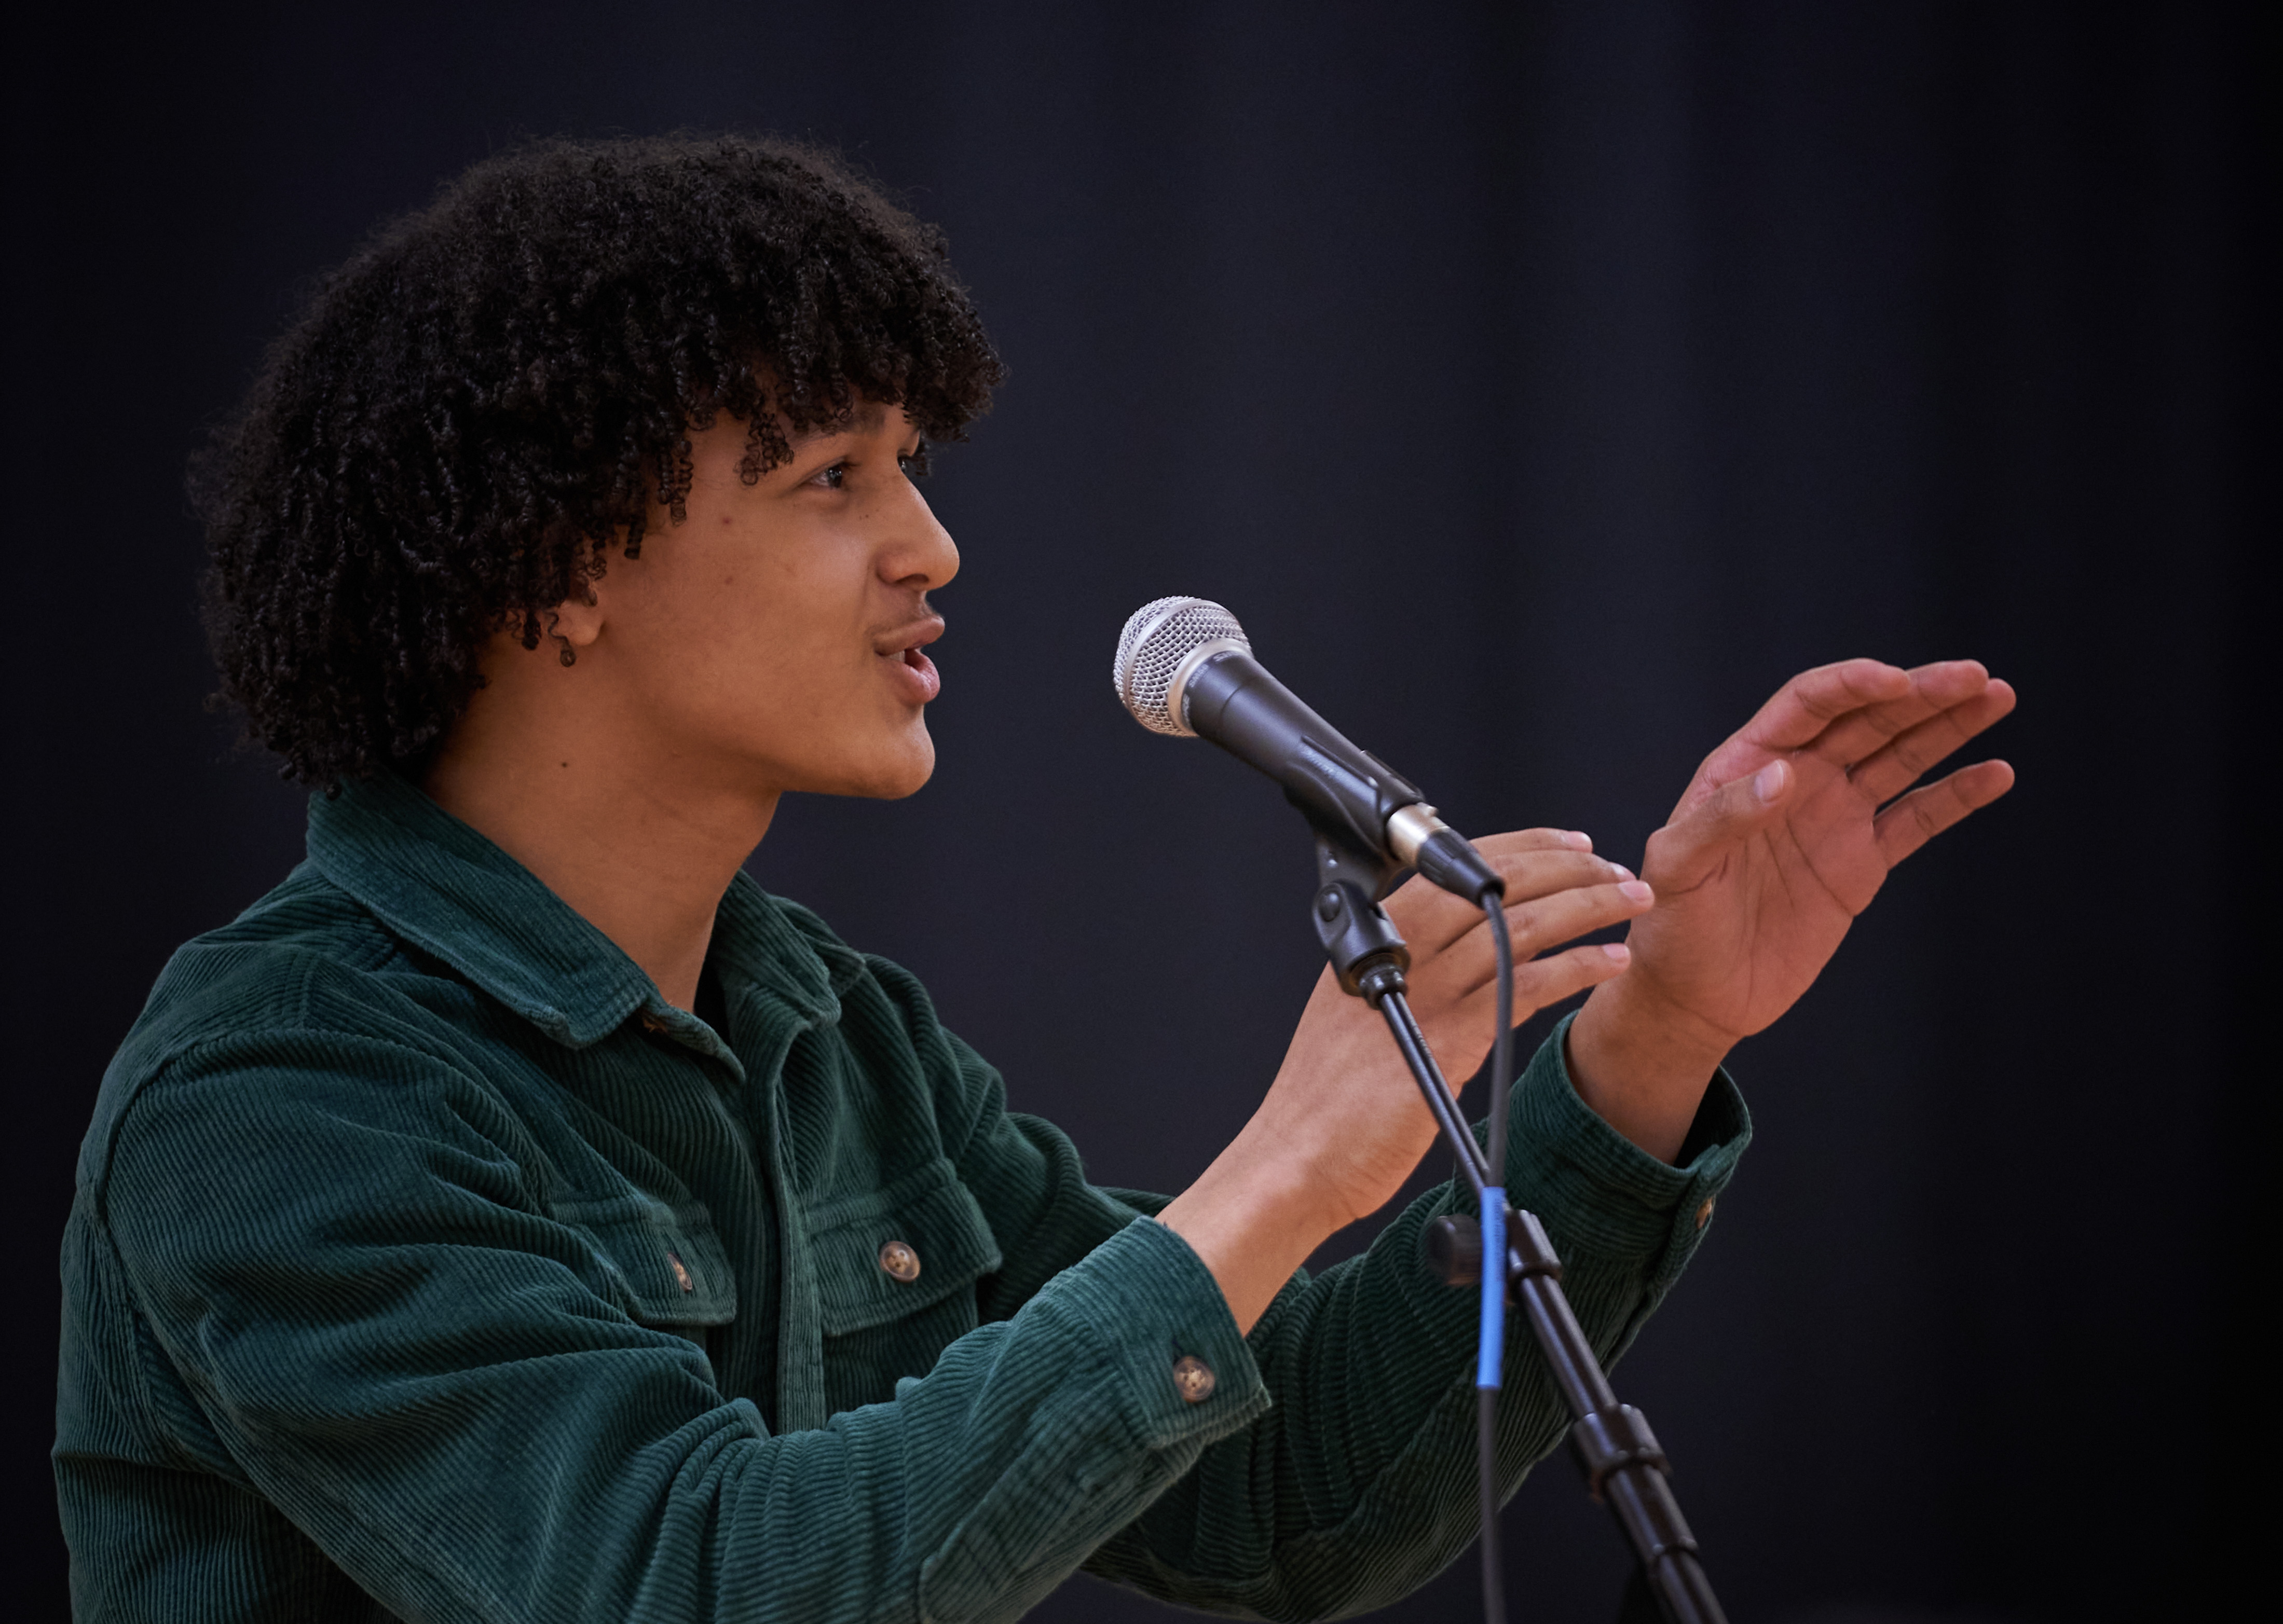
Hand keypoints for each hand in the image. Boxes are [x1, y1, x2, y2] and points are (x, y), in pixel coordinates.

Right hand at [1159, 830, 1650, 1329]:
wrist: (1298, 1157)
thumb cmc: (1326, 1099)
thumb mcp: (1357, 1013)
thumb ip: (1404, 976)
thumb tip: (1460, 954)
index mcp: (1371, 938)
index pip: (1451, 867)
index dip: (1520, 846)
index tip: (1567, 842)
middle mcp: (1396, 952)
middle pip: (1489, 883)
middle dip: (1563, 865)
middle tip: (1612, 864)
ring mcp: (1421, 993)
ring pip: (1518, 924)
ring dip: (1586, 904)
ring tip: (1629, 898)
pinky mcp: (1447, 1040)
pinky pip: (1527, 985)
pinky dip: (1577, 967)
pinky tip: (1610, 960)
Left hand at [1569, 658, 2015, 1159]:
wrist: (1696, 993)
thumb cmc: (1669, 926)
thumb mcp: (1677, 870)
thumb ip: (1721, 820)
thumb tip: (1783, 776)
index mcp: (1746, 764)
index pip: (1808, 705)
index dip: (1853, 686)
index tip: (1899, 681)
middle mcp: (1796, 779)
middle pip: (1868, 720)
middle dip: (1922, 693)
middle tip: (1976, 675)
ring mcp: (1833, 817)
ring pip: (1900, 757)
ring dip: (1949, 727)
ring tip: (1998, 696)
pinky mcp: (1861, 863)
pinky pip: (1917, 819)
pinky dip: (1957, 795)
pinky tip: (1995, 772)